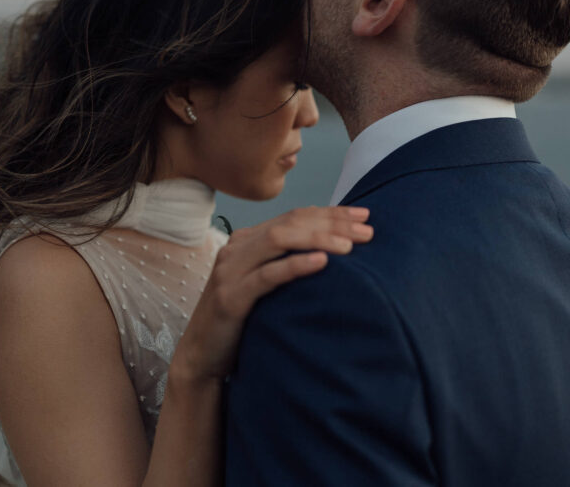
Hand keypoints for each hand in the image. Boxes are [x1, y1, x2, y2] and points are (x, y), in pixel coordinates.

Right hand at [170, 206, 372, 384]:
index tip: (364, 215)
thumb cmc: (242, 322)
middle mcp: (237, 248)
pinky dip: (296, 265)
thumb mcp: (264, 285)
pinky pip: (267, 275)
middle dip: (332, 223)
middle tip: (367, 229)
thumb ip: (286, 264)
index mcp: (247, 241)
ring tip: (350, 245)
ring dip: (319, 238)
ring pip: (279, 240)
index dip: (332, 212)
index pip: (295, 216)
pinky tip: (322, 262)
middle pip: (291, 223)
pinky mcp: (231, 297)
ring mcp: (231, 270)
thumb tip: (334, 253)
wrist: (202, 357)